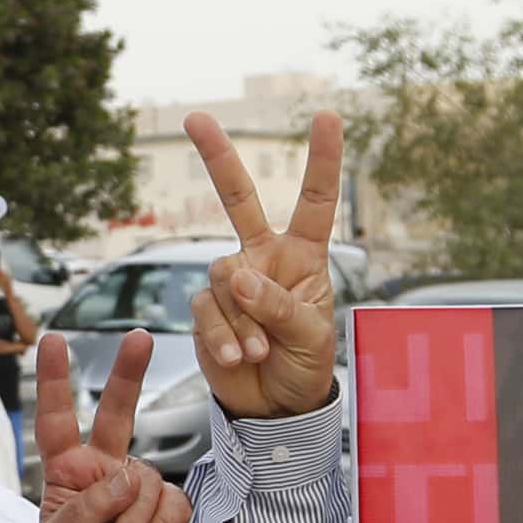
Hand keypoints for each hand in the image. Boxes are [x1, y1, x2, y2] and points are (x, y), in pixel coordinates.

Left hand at [34, 335, 190, 522]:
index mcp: (68, 471)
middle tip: (140, 337)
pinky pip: (169, 506)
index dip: (54, 381)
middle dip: (129, 374)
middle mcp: (105, 470)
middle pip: (117, 414)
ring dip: (133, 520)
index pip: (57, 421)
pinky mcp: (169, 509)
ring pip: (144, 482)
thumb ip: (87, 507)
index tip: (53, 341)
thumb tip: (124, 478)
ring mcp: (138, 487)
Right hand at [183, 109, 344, 421]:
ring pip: (225, 279)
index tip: (327, 116)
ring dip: (243, 319)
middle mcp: (263, 258)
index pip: (315, 201)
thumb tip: (239, 279)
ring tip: (261, 350)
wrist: (274, 406)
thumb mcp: (310, 334)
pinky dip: (222, 335)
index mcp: (303, 256)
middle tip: (194, 118)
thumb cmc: (305, 364)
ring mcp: (232, 282)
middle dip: (216, 157)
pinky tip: (237, 354)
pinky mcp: (206, 309)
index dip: (322, 160)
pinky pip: (206, 310)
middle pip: (238, 199)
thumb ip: (278, 304)